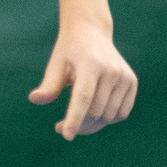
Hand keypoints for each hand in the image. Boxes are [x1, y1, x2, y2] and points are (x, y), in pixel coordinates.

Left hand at [28, 23, 137, 140]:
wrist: (91, 32)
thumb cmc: (69, 51)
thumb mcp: (56, 64)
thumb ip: (49, 84)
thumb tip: (35, 100)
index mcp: (90, 64)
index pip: (83, 98)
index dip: (75, 119)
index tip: (66, 135)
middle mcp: (111, 70)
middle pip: (95, 111)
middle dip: (79, 125)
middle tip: (60, 128)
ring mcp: (124, 76)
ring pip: (109, 116)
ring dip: (91, 126)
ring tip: (76, 124)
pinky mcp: (131, 82)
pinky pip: (121, 113)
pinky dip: (107, 120)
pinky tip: (93, 116)